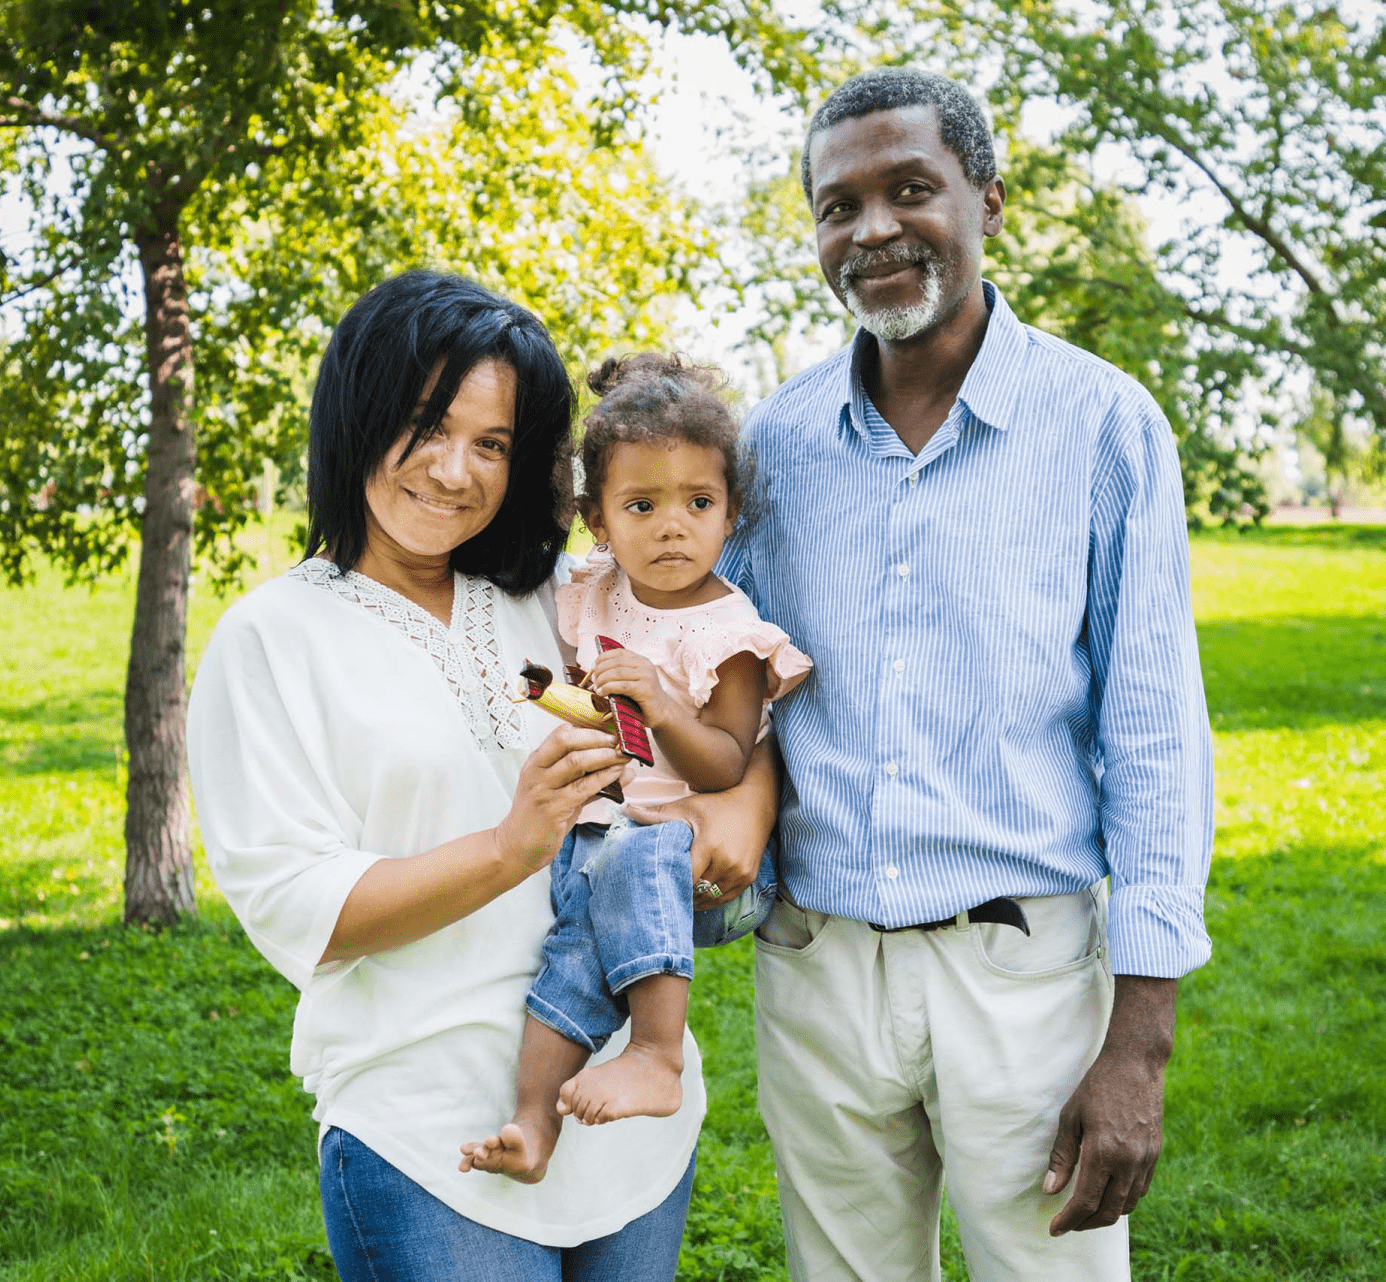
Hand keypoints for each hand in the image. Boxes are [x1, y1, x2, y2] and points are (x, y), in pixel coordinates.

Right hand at [495, 725, 625, 874]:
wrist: (517, 847)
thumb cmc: (541, 817)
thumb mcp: (563, 792)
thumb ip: (592, 779)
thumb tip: (625, 768)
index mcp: (537, 761)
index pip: (561, 733)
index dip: (589, 729)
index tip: (612, 732)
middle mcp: (536, 771)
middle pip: (567, 741)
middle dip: (598, 738)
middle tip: (621, 740)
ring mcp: (542, 789)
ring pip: (576, 762)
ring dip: (605, 756)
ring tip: (624, 755)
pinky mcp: (552, 808)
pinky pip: (582, 787)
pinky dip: (603, 778)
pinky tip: (617, 774)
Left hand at [589, 649, 674, 727]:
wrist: (661, 712)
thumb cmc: (643, 698)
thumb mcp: (632, 680)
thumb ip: (619, 673)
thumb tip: (595, 671)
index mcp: (641, 660)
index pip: (618, 652)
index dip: (602, 658)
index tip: (593, 666)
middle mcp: (645, 665)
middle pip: (615, 663)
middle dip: (600, 671)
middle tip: (593, 680)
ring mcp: (646, 676)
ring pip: (617, 673)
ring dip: (602, 680)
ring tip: (596, 688)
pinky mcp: (645, 689)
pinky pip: (622, 686)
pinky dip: (608, 688)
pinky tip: (602, 693)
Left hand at [625, 737, 776, 909]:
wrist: (757, 803)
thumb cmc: (717, 804)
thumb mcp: (687, 806)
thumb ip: (656, 813)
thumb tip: (624, 809)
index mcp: (709, 846)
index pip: (685, 878)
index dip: (671, 884)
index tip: (657, 886)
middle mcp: (728, 862)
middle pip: (697, 891)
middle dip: (681, 894)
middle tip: (663, 897)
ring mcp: (741, 872)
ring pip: (711, 898)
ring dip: (696, 900)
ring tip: (679, 899)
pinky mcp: (749, 877)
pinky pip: (726, 898)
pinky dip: (711, 899)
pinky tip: (698, 897)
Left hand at [1044, 976, 1176, 1234]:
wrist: (1135, 1065)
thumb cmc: (1097, 1087)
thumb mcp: (1070, 1117)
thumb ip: (1062, 1156)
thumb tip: (1051, 1190)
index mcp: (1104, 1152)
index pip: (1086, 1202)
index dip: (1069, 1220)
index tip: (1054, 1229)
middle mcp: (1129, 1162)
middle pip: (1109, 1211)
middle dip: (1086, 1224)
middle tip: (1068, 1224)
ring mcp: (1146, 1160)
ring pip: (1127, 1204)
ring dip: (1106, 1214)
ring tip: (1085, 1212)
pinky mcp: (1155, 1155)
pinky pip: (1140, 1190)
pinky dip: (1123, 1199)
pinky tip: (1108, 1193)